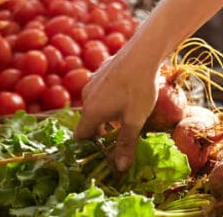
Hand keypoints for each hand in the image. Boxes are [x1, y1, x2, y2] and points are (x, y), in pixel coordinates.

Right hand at [73, 39, 162, 170]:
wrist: (143, 53)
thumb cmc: (138, 89)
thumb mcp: (135, 120)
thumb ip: (126, 144)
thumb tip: (120, 168)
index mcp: (91, 112)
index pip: (80, 137)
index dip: (89, 147)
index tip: (103, 151)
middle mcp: (86, 97)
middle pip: (88, 121)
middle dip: (101, 131)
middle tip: (119, 135)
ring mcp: (92, 82)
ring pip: (95, 105)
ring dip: (106, 114)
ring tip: (126, 116)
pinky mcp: (100, 72)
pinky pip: (100, 92)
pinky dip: (108, 99)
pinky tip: (127, 96)